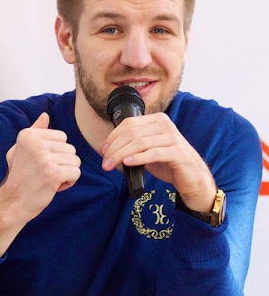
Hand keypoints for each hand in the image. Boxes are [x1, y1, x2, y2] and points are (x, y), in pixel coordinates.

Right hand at [0, 112, 80, 255]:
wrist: (12, 203)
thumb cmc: (19, 177)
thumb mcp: (21, 149)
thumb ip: (34, 131)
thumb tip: (45, 115)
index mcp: (28, 134)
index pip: (62, 136)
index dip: (56, 152)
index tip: (41, 163)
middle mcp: (35, 143)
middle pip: (71, 148)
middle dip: (63, 163)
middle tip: (45, 174)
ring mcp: (44, 157)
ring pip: (75, 160)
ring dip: (66, 173)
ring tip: (49, 180)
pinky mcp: (53, 173)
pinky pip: (76, 172)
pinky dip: (69, 182)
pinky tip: (55, 186)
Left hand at [100, 113, 215, 211]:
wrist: (191, 176)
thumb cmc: (168, 162)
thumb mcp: (148, 149)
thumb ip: (132, 145)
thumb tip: (108, 150)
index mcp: (156, 119)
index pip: (128, 124)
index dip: (113, 137)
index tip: (103, 151)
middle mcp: (165, 124)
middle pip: (131, 133)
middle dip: (114, 148)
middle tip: (105, 162)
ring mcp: (173, 137)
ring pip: (139, 143)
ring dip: (121, 155)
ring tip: (111, 165)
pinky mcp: (178, 152)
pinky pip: (153, 153)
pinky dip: (138, 158)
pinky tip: (127, 163)